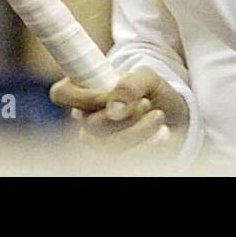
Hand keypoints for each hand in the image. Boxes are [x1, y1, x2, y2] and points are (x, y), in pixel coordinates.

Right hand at [49, 65, 188, 155]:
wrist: (174, 113)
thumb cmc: (151, 90)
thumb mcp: (146, 76)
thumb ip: (130, 84)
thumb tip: (113, 107)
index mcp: (85, 91)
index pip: (62, 93)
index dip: (84, 96)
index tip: (111, 94)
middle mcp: (87, 120)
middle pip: (90, 125)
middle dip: (124, 114)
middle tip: (145, 103)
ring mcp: (100, 142)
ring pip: (108, 146)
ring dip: (140, 130)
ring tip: (158, 115)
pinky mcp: (118, 159)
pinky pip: (127, 160)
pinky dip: (149, 145)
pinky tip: (161, 133)